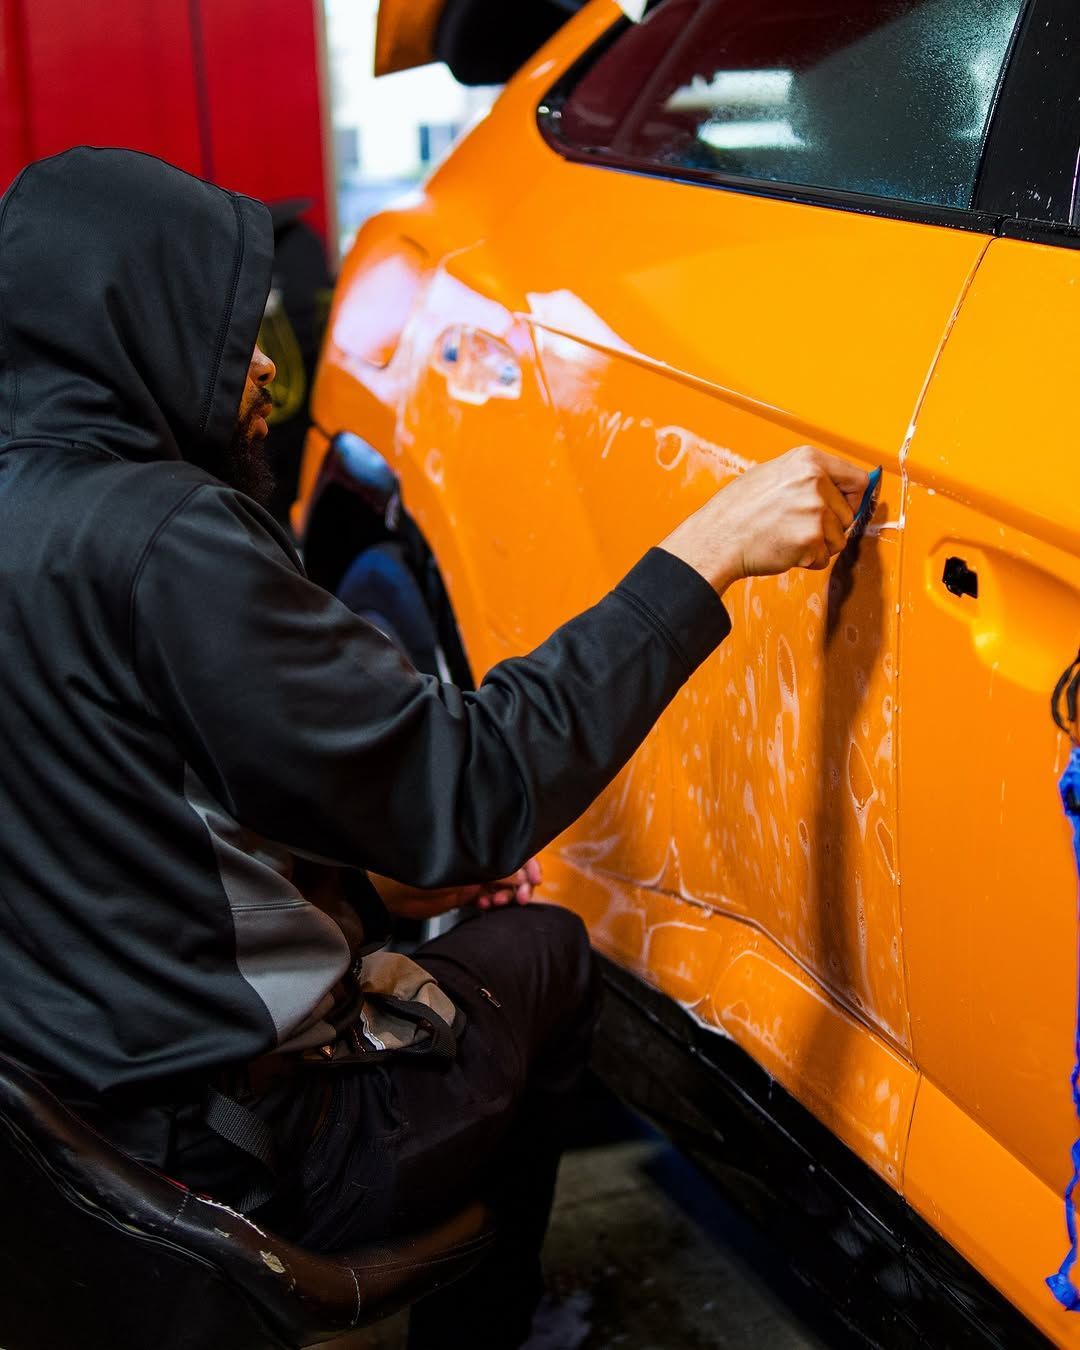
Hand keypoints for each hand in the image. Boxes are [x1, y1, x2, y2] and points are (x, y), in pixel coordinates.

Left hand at [369, 857, 541, 920]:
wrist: (390, 893)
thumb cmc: (414, 873)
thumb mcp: (460, 873)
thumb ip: (492, 872)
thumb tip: (522, 876)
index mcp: (476, 843)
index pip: (511, 849)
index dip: (528, 863)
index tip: (533, 880)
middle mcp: (477, 857)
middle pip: (512, 866)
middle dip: (521, 882)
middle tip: (519, 898)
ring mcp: (472, 873)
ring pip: (504, 883)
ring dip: (508, 894)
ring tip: (499, 902)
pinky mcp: (465, 891)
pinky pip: (490, 894)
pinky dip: (495, 901)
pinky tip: (488, 904)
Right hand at [660, 445, 868, 593]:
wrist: (716, 538)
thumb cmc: (736, 510)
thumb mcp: (771, 474)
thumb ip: (807, 476)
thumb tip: (836, 484)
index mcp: (808, 460)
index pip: (858, 479)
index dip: (854, 497)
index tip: (847, 506)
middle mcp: (815, 481)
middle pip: (849, 513)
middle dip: (830, 526)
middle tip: (799, 526)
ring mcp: (815, 511)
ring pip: (838, 538)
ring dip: (819, 545)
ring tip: (788, 536)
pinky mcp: (811, 539)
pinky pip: (824, 557)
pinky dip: (808, 560)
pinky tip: (785, 549)